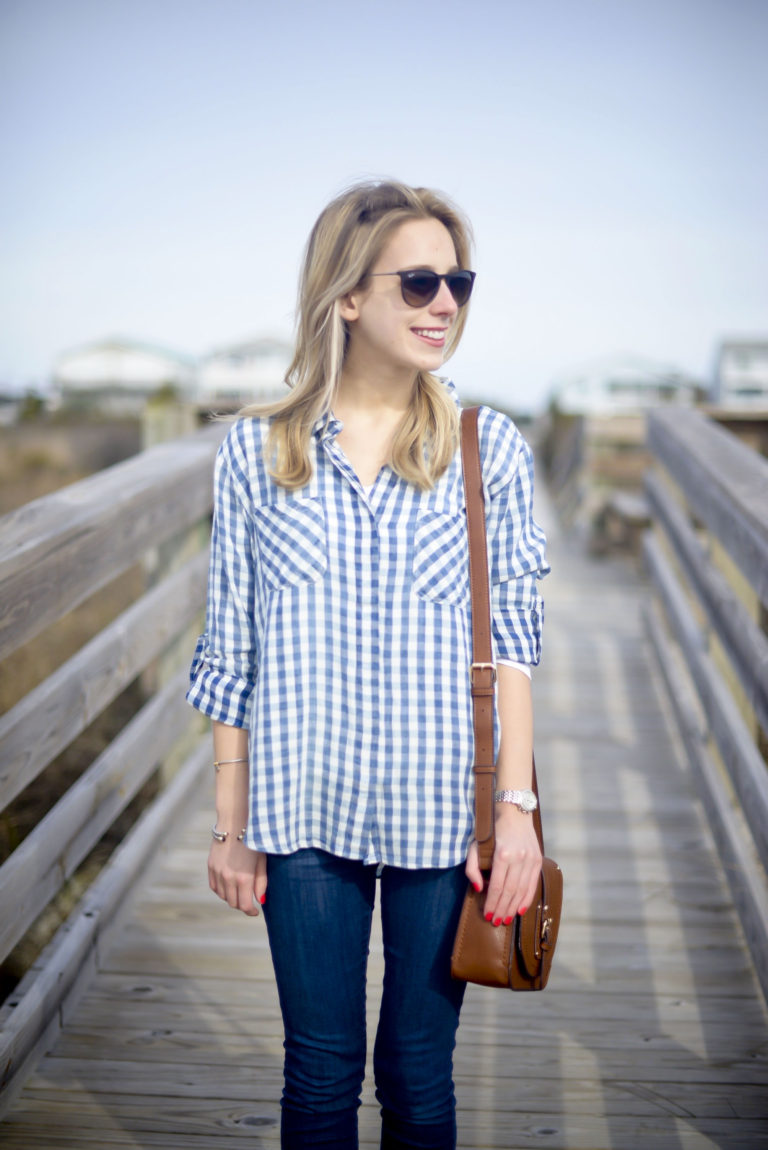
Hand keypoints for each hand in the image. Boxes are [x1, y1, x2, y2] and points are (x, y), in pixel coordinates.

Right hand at [208, 837, 267, 916]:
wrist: (235, 821)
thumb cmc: (254, 840)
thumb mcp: (262, 861)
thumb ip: (261, 882)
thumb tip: (260, 900)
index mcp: (244, 878)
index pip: (245, 905)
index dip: (251, 911)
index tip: (255, 911)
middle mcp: (228, 878)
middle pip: (233, 903)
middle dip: (242, 905)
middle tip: (249, 900)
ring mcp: (218, 872)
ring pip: (223, 896)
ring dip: (232, 897)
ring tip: (240, 890)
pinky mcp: (211, 866)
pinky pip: (215, 886)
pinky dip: (222, 890)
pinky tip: (229, 885)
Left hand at [465, 805, 541, 924]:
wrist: (514, 810)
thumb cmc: (492, 828)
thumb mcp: (476, 844)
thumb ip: (473, 867)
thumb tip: (479, 888)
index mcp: (503, 854)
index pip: (498, 886)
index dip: (492, 903)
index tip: (487, 914)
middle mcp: (519, 858)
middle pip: (510, 891)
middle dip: (502, 909)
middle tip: (496, 921)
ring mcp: (531, 859)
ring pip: (522, 890)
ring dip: (513, 907)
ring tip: (506, 919)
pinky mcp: (538, 859)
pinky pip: (532, 884)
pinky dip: (527, 899)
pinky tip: (520, 910)